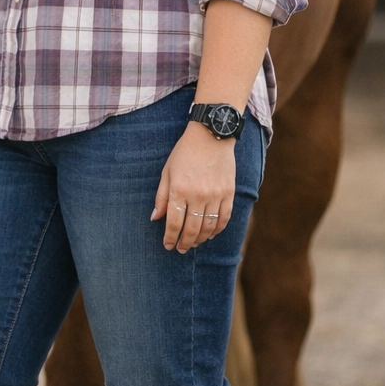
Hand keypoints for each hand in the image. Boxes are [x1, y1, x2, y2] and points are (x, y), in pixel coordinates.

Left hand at [150, 121, 236, 252]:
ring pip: (209, 227)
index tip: (168, 246)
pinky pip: (224, 219)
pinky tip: (210, 234)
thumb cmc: (184, 153)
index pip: (174, 223)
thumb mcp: (167, 172)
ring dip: (200, 239)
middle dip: (184, 242)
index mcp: (179, 190)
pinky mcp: (229, 194)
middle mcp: (198, 196)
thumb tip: (155, 218)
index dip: (170, 238)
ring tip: (193, 243)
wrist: (211, 136)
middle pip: (192, 229)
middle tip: (180, 249)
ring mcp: (215, 196)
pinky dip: (217, 230)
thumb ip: (161, 197)